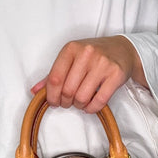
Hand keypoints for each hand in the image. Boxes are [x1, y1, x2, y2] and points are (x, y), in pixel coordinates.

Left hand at [31, 36, 147, 113]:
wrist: (123, 49)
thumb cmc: (94, 55)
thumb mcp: (72, 59)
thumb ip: (53, 74)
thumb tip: (35, 91)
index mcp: (71, 48)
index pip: (55, 79)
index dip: (51, 96)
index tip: (53, 102)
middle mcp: (86, 54)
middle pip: (68, 90)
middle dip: (66, 102)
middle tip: (68, 102)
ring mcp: (102, 64)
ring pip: (82, 97)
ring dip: (79, 105)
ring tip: (80, 102)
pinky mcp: (116, 75)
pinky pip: (99, 101)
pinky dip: (91, 109)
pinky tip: (90, 106)